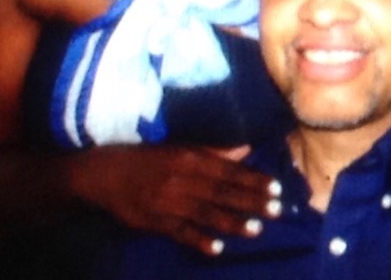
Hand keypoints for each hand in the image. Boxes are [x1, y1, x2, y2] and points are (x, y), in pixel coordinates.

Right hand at [72, 144, 281, 253]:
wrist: (107, 173)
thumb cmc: (150, 158)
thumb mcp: (181, 148)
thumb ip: (214, 152)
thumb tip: (245, 149)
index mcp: (189, 157)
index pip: (228, 170)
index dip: (252, 179)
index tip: (275, 187)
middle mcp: (182, 178)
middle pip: (221, 191)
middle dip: (250, 201)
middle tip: (276, 209)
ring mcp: (168, 201)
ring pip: (206, 213)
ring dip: (232, 222)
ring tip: (256, 229)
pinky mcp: (156, 221)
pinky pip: (181, 232)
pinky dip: (199, 240)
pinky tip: (217, 248)